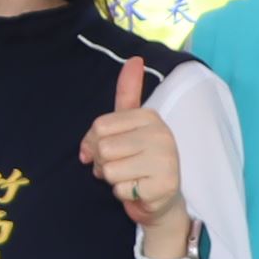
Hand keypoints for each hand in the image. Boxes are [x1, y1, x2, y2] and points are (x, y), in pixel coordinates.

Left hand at [79, 54, 186, 241]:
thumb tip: (135, 59)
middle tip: (119, 167)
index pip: (99, 126)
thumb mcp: (129, 125)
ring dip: (112, 180)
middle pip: (103, 148)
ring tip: (129, 177)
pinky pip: (121, 189)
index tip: (104, 150)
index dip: (92, 143)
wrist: (161, 200)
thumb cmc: (139, 160)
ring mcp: (166, 161)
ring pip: (110, 170)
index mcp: (150, 117)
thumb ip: (128, 93)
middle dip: (102, 163)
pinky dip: (123, 194)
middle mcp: (162, 135)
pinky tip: (138, 190)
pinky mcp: (163, 186)